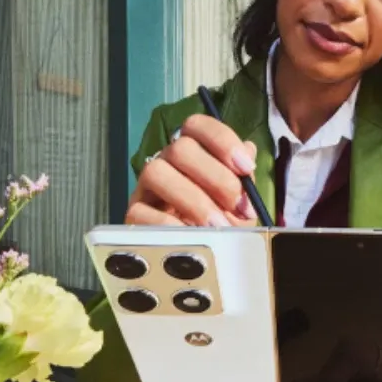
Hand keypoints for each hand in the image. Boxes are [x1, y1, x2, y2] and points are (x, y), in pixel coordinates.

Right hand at [128, 115, 257, 226]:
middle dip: (216, 178)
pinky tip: (191, 236)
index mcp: (192, 151)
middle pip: (180, 148)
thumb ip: (244, 179)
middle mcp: (166, 161)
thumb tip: (248, 151)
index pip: (197, 125)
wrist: (202, 256)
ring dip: (193, 200)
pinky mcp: (133, 214)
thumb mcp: (239, 203)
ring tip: (216, 226)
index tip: (246, 167)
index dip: (223, 141)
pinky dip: (171, 224)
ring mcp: (146, 187)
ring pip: (156, 172)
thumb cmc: (221, 223)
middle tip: (236, 206)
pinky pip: (141, 211)